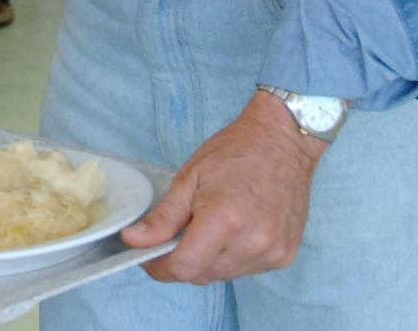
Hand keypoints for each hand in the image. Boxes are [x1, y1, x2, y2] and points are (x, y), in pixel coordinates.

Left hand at [121, 90, 325, 282]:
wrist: (282, 142)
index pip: (184, 267)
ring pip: (223, 275)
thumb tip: (132, 240)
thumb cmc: (233, 152)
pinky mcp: (285, 256)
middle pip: (202, 275)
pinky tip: (228, 233)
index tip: (146, 257)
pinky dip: (228, 258)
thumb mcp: (189, 178)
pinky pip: (245, 270)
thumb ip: (162, 216)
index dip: (159, 267)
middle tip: (169, 237)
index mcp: (224, 222)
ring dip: (205, 261)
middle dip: (180, 262)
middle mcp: (252, 245)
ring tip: (202, 228)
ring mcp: (272, 253)